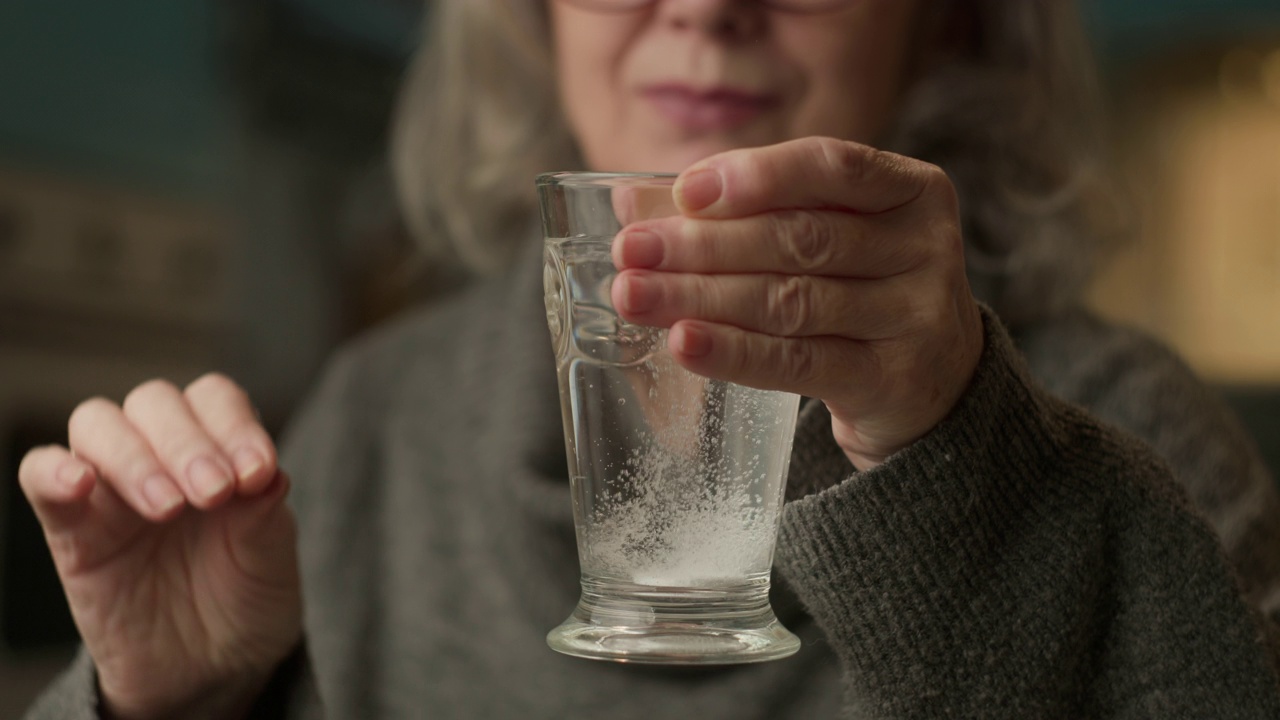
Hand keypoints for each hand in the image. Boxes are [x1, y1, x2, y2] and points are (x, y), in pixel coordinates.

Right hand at [17, 374, 300, 718]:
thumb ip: (265, 514)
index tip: (258, 473)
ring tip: (169, 507)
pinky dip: (53, 470)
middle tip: (215, 492)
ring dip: (135, 456)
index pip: (214, 400)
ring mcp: (113, 490)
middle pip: (155, 402)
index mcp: (219, 448)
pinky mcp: (72, 531)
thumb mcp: (271, 560)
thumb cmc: (246, 600)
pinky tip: (79, 483)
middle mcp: (163, 456)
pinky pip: (40, 475)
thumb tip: (268, 474)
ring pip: (98, 424)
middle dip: (187, 442)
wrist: (211, 671)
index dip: (235, 425)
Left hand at [611, 137, 983, 469]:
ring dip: (701, 297)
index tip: (685, 192)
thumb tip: (632, 205)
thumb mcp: (819, 236)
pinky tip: (684, 343)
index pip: (830, 167)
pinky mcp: (892, 380)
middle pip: (799, 239)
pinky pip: (799, 364)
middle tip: (632, 251)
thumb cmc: (860, 289)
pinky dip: (735, 353)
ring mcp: (915, 317)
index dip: (756, 176)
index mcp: (910, 190)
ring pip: (792, 302)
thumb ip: (739, 212)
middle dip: (704, 244)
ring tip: (635, 296)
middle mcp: (923, 248)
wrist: (933, 383)